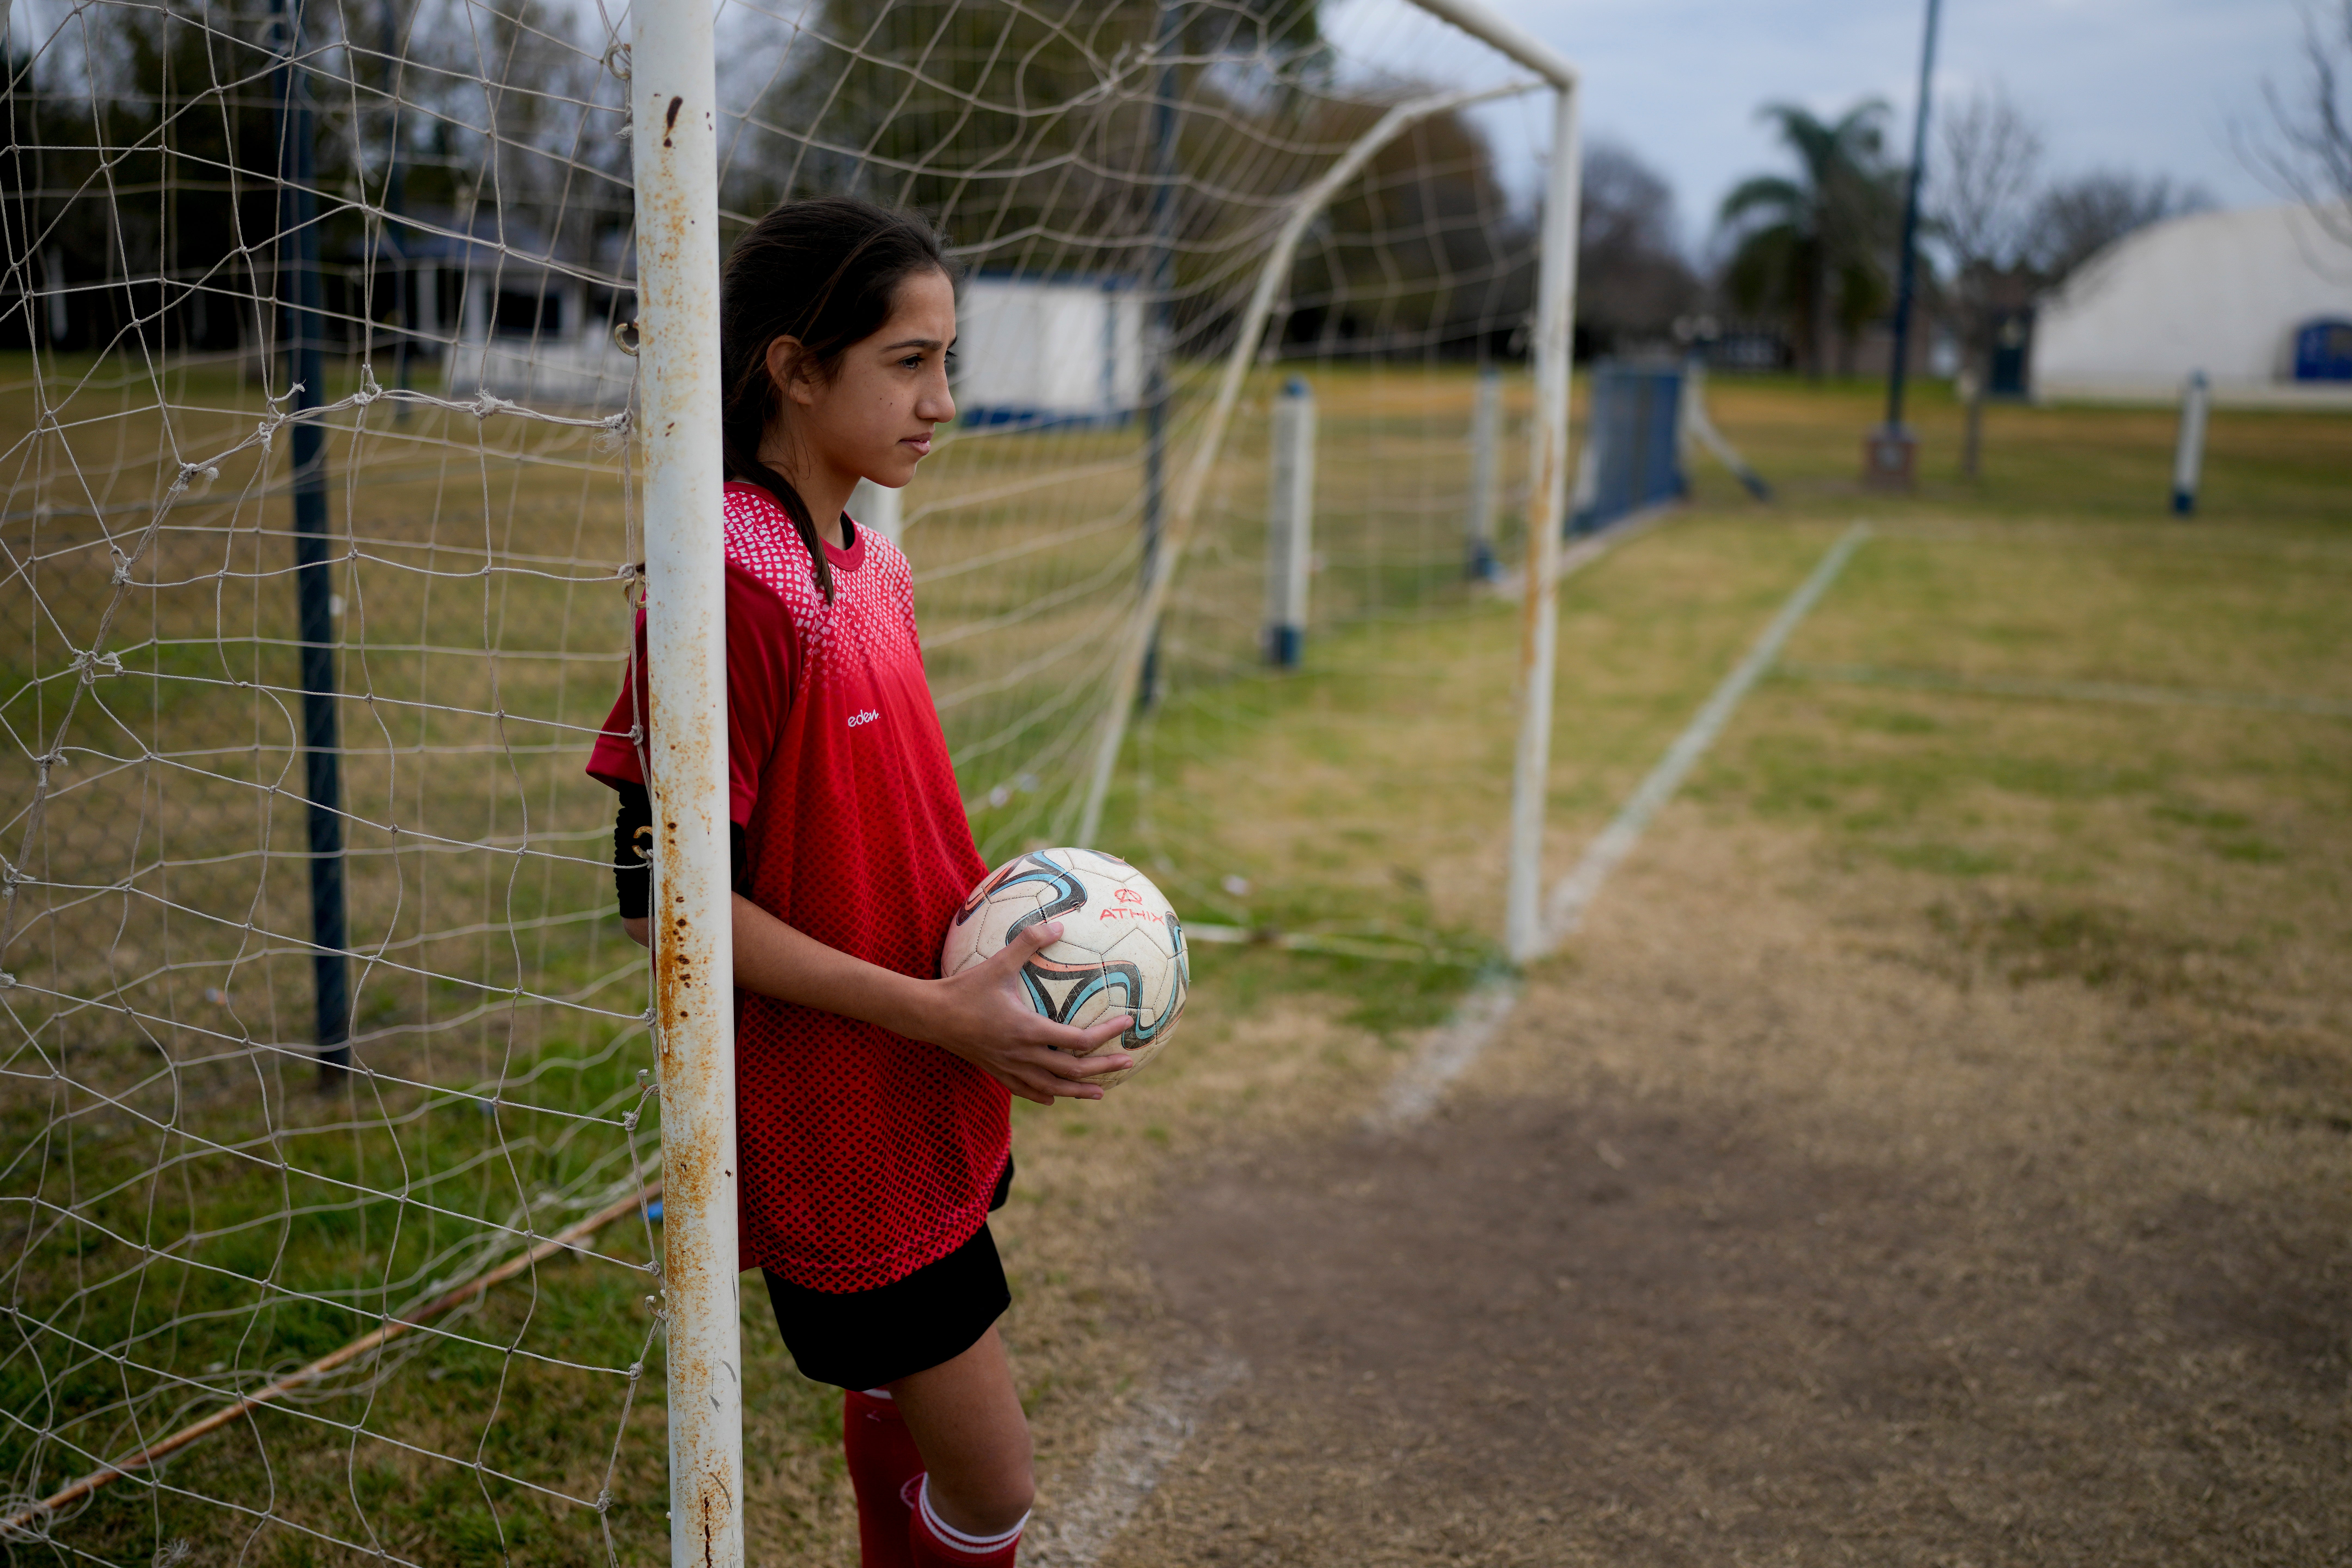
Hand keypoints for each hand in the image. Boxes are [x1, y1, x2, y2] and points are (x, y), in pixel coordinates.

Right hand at [914, 920, 1133, 1105]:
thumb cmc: (965, 988)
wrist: (931, 1015)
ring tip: (1101, 1091)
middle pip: (1073, 1069)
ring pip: (1053, 1087)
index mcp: (1028, 1030)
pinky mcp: (996, 1072)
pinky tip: (1055, 1096)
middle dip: (1103, 1067)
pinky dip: (1044, 1093)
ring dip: (1079, 1089)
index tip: (1126, 1023)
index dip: (1106, 1033)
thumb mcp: (998, 962)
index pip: (1078, 1039)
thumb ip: (1028, 942)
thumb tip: (1058, 924)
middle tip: (1128, 1060)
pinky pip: (1025, 1089)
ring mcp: (1009, 1067)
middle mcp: (1023, 1054)